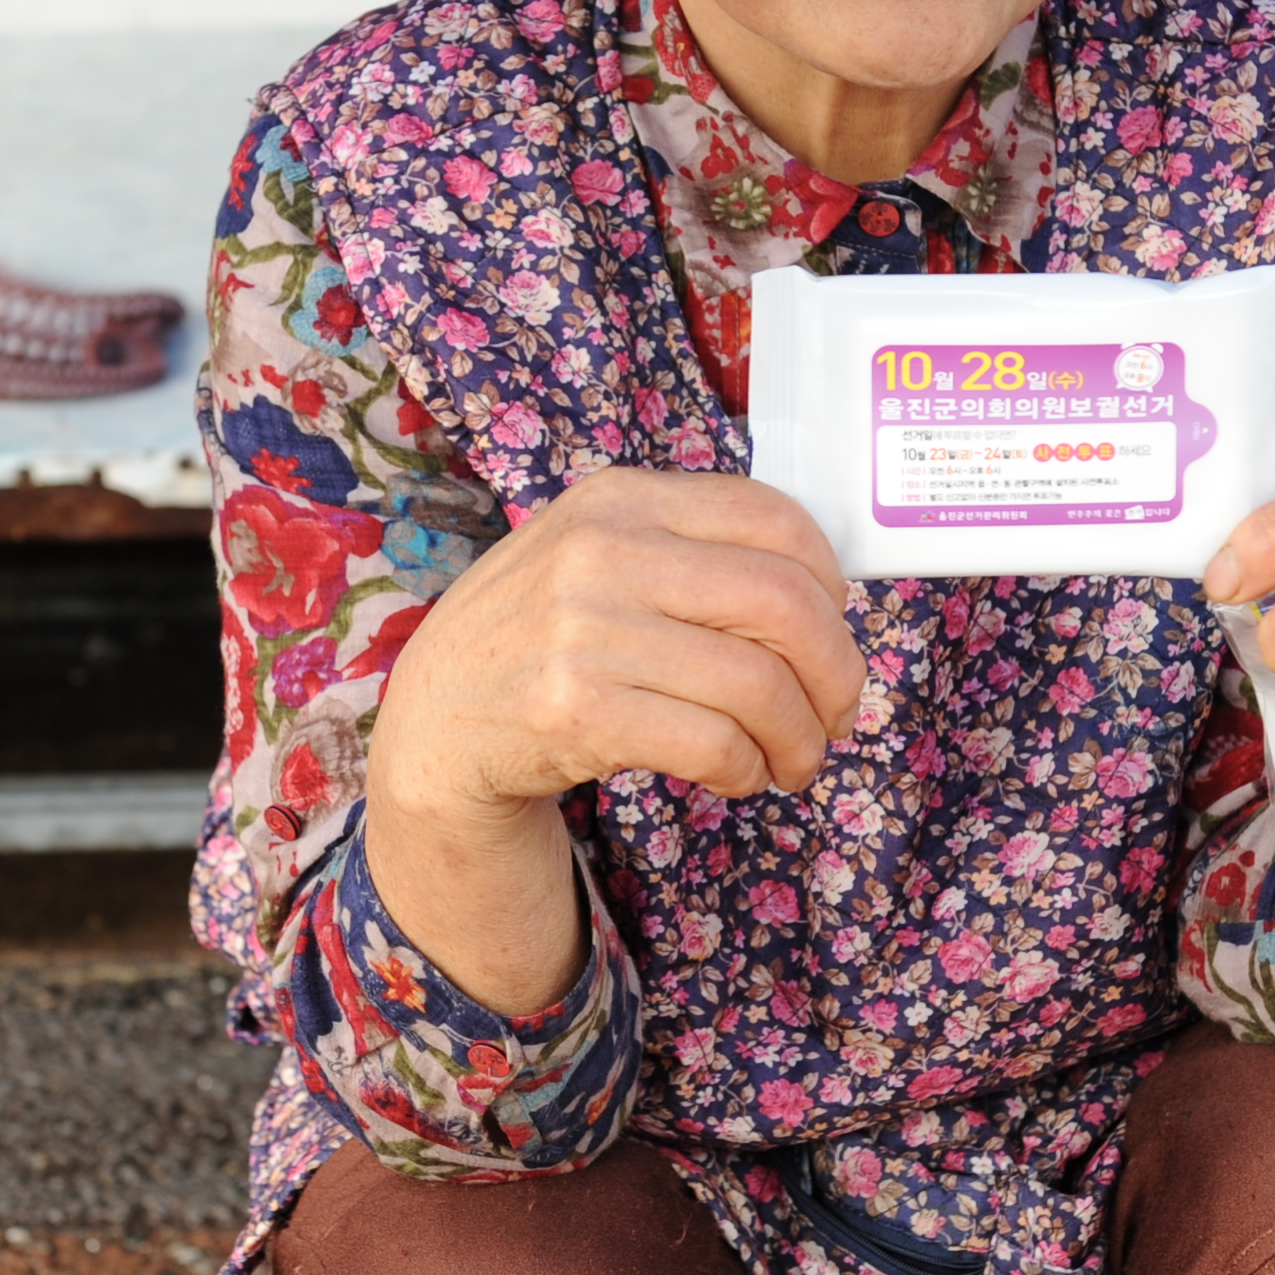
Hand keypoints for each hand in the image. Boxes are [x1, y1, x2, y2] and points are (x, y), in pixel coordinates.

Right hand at [367, 469, 864, 1011]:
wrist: (436, 724)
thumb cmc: (540, 640)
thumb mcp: (596, 556)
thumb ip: (689, 552)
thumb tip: (825, 592)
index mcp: (621, 498)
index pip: (774, 520)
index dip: (831, 583)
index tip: (834, 628)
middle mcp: (601, 551)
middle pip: (782, 603)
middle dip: (836, 669)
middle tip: (838, 710)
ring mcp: (583, 631)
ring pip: (757, 684)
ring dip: (799, 736)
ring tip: (794, 758)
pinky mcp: (574, 711)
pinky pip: (712, 743)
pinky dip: (748, 769)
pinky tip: (740, 775)